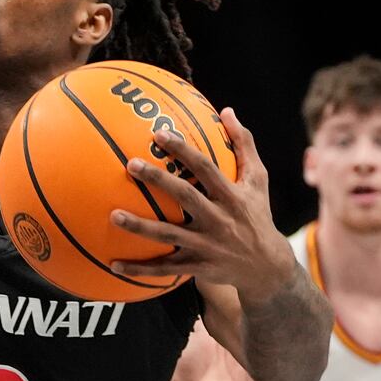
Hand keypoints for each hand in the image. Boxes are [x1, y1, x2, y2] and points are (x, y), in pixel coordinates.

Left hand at [109, 108, 295, 303]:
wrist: (267, 267)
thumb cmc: (258, 215)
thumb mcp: (257, 180)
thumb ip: (243, 145)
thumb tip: (227, 111)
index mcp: (232, 196)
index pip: (206, 168)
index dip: (183, 150)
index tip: (159, 135)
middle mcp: (219, 220)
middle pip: (185, 197)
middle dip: (158, 180)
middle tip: (130, 165)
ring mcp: (207, 246)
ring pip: (169, 235)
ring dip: (140, 227)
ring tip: (113, 216)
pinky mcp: (197, 266)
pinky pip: (164, 269)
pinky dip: (140, 269)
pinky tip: (114, 265)